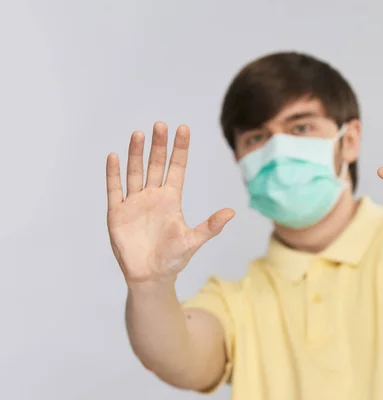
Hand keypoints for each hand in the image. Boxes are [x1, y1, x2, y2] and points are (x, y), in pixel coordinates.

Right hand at [106, 122, 233, 285]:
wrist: (150, 276)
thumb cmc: (173, 259)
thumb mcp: (194, 241)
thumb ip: (211, 226)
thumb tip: (232, 212)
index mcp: (171, 199)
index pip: (176, 168)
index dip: (180, 149)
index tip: (183, 128)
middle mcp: (153, 196)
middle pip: (155, 165)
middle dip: (158, 145)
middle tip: (161, 125)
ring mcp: (134, 203)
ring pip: (134, 172)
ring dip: (135, 154)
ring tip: (139, 134)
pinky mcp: (118, 213)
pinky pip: (115, 190)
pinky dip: (114, 174)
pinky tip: (114, 156)